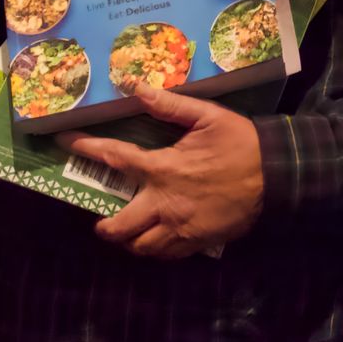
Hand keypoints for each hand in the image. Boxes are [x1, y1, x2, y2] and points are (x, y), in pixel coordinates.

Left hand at [54, 85, 263, 259]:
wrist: (277, 175)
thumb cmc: (240, 142)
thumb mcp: (207, 116)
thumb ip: (169, 104)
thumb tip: (136, 86)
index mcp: (165, 168)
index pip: (115, 159)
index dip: (86, 148)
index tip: (65, 142)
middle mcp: (165, 203)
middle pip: (120, 226)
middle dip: (103, 225)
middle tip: (100, 217)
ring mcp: (181, 227)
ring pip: (140, 247)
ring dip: (128, 239)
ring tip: (127, 229)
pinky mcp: (197, 242)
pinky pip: (165, 255)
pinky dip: (154, 249)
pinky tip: (155, 239)